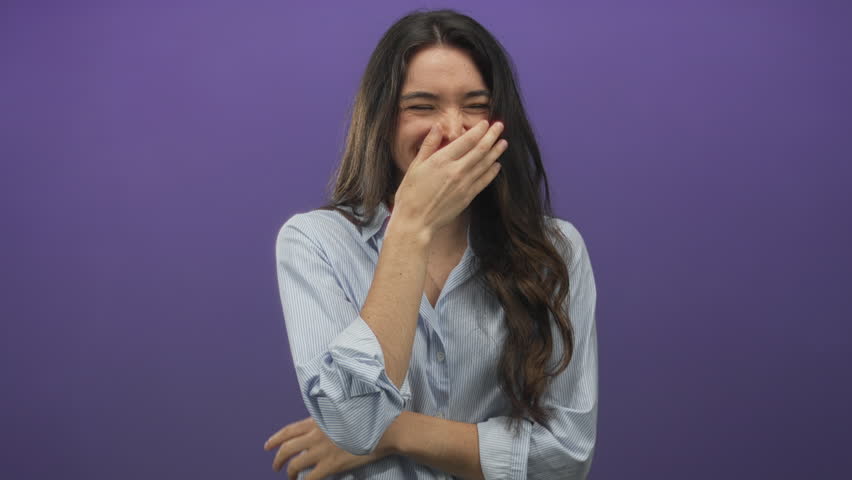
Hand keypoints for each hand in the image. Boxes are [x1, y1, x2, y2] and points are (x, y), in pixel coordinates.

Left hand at [263, 417, 385, 478]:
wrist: (383, 431)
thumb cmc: (366, 419)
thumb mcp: (341, 413)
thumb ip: (326, 420)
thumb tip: (318, 428)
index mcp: (317, 421)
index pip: (288, 430)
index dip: (275, 439)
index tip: (267, 446)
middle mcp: (315, 436)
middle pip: (287, 449)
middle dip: (277, 459)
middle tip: (276, 466)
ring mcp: (322, 451)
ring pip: (294, 465)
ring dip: (288, 472)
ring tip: (288, 477)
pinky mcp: (330, 466)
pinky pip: (309, 478)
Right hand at [392, 119, 506, 238]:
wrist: (415, 221)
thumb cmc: (410, 194)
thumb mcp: (415, 165)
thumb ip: (429, 145)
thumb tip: (438, 126)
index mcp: (442, 160)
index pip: (467, 140)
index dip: (479, 130)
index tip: (485, 123)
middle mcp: (456, 171)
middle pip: (480, 150)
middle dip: (492, 136)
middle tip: (500, 126)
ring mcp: (464, 184)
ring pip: (485, 164)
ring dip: (496, 152)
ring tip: (503, 142)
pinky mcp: (468, 197)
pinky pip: (484, 180)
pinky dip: (492, 171)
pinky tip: (497, 165)